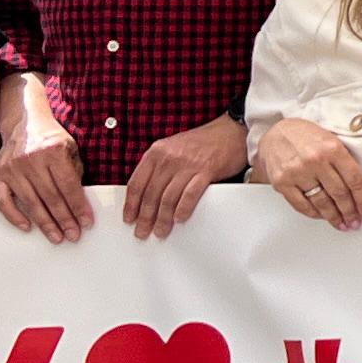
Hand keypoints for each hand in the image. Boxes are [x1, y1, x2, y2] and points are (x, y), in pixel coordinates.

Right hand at [0, 95, 93, 241]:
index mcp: (53, 151)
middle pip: (51, 197)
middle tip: (73, 235)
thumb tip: (81, 202)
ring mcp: (12, 168)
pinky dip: (14, 216)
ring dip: (45, 223)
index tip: (86, 222)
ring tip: (56, 236)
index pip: (69, 186)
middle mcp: (31, 159)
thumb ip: (76, 172)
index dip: (79, 207)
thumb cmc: (50, 138)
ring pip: (30, 202)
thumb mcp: (71, 148)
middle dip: (64, 219)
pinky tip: (28, 227)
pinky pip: (4, 201)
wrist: (24, 123)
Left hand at [125, 116, 246, 238]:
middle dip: (145, 217)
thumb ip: (159, 166)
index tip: (129, 218)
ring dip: (162, 219)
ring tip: (161, 231)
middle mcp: (169, 158)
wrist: (232, 130)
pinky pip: (190, 195)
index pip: (136, 183)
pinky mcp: (206, 171)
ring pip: (168, 198)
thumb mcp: (172, 148)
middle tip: (143, 231)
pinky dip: (182, 209)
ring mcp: (187, 164)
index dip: (131, 204)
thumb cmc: (204, 141)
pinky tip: (179, 219)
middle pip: (151, 194)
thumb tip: (148, 194)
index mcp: (156, 152)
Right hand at [252, 116, 361, 231]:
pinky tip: (322, 216)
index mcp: (332, 148)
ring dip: (334, 217)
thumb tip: (359, 188)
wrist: (276, 133)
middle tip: (356, 222)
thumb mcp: (330, 139)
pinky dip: (314, 213)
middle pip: (339, 194)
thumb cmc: (306, 136)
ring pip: (321, 202)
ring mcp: (297, 172)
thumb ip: (344, 160)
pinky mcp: (282, 182)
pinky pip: (301, 204)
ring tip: (342, 224)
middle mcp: (315, 160)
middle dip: (350, 212)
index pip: (355, 179)